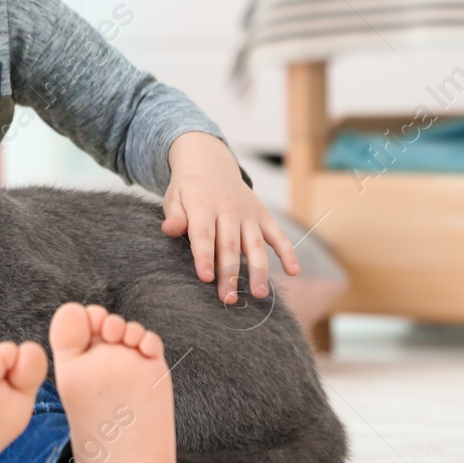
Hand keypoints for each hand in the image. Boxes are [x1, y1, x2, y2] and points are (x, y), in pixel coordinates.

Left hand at [161, 131, 300, 303]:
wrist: (209, 163)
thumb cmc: (188, 189)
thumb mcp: (174, 197)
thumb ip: (175, 216)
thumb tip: (170, 230)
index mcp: (203, 205)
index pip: (204, 233)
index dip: (204, 255)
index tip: (206, 278)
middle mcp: (228, 209)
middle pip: (230, 245)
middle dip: (230, 273)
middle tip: (229, 299)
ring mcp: (248, 213)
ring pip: (255, 244)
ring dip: (258, 270)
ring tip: (260, 294)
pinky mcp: (262, 216)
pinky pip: (277, 234)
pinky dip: (287, 252)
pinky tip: (293, 271)